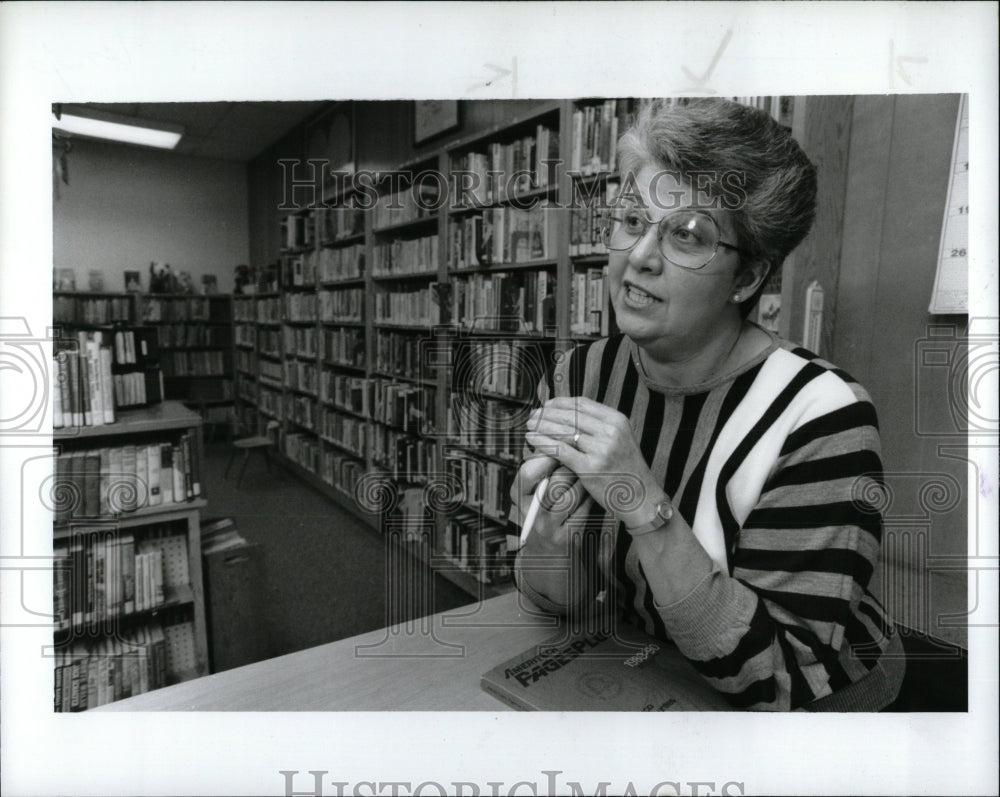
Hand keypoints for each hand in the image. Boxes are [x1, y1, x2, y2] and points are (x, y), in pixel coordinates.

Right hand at [509, 455, 591, 553]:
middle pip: (554, 482)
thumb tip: (557, 434)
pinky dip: (590, 497)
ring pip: (571, 496)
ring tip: (589, 472)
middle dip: (571, 468)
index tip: (564, 446)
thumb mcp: (534, 489)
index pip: (529, 471)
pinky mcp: (566, 537)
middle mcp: (530, 512)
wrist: (548, 551)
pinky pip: (583, 510)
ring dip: (583, 482)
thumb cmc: (545, 508)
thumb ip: (542, 466)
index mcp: (518, 495)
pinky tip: (593, 490)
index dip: (547, 457)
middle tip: (582, 458)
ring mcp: (548, 527)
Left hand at [525, 396, 662, 526]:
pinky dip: (543, 442)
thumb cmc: (626, 470)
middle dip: (547, 414)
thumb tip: (567, 415)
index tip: (547, 406)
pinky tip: (533, 440)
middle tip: (533, 416)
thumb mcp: (620, 439)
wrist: (641, 498)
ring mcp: (600, 449)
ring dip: (542, 426)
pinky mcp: (590, 467)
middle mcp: (610, 431)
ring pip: (563, 431)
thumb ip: (598, 427)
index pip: (582, 403)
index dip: (560, 403)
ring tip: (530, 426)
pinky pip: (560, 450)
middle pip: (570, 415)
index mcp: (617, 420)